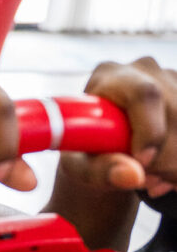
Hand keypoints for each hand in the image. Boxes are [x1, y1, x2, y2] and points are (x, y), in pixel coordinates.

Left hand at [61, 57, 176, 198]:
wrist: (107, 145)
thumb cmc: (90, 152)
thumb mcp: (84, 165)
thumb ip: (101, 170)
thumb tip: (133, 175)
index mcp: (111, 76)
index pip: (144, 94)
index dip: (151, 131)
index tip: (143, 163)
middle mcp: (146, 70)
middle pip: (176, 112)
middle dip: (166, 159)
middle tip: (147, 182)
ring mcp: (174, 79)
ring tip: (154, 179)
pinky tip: (170, 173)